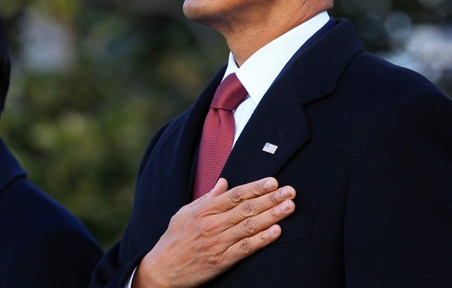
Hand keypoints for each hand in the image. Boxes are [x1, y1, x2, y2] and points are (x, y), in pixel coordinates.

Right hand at [132, 177, 295, 287]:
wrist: (160, 270)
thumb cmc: (173, 241)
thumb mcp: (184, 213)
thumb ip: (206, 198)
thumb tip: (223, 182)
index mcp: (204, 211)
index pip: (235, 195)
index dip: (255, 187)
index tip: (272, 182)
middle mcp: (211, 224)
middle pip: (246, 208)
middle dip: (270, 198)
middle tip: (290, 191)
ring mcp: (217, 243)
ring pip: (249, 226)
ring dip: (272, 215)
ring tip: (289, 207)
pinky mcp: (220, 261)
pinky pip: (245, 248)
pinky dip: (261, 240)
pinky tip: (276, 232)